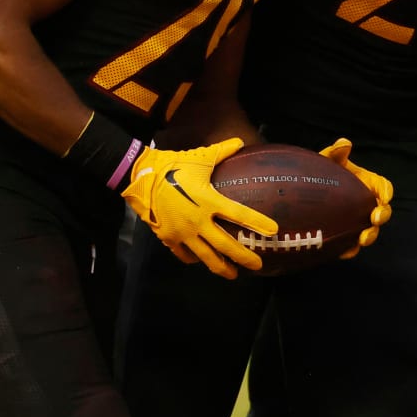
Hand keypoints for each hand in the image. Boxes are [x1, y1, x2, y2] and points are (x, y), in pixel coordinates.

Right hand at [121, 137, 277, 278]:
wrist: (142, 177)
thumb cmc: (174, 166)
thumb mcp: (200, 157)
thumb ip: (222, 151)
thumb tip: (240, 142)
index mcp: (208, 200)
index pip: (239, 214)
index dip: (258, 223)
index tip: (273, 231)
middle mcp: (198, 221)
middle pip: (226, 245)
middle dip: (244, 257)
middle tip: (258, 266)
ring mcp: (183, 233)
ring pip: (206, 258)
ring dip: (222, 267)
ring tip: (233, 274)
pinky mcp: (169, 239)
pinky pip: (186, 255)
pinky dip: (195, 259)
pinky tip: (201, 260)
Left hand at [318, 138, 392, 258]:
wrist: (305, 190)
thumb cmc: (322, 171)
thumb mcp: (328, 160)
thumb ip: (336, 152)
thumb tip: (344, 143)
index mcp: (367, 183)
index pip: (383, 187)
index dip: (386, 192)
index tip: (384, 196)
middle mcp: (366, 204)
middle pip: (382, 211)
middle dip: (382, 216)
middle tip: (374, 218)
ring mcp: (357, 220)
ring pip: (371, 231)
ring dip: (371, 236)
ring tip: (362, 238)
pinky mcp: (346, 236)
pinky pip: (351, 246)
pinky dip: (350, 250)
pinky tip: (344, 251)